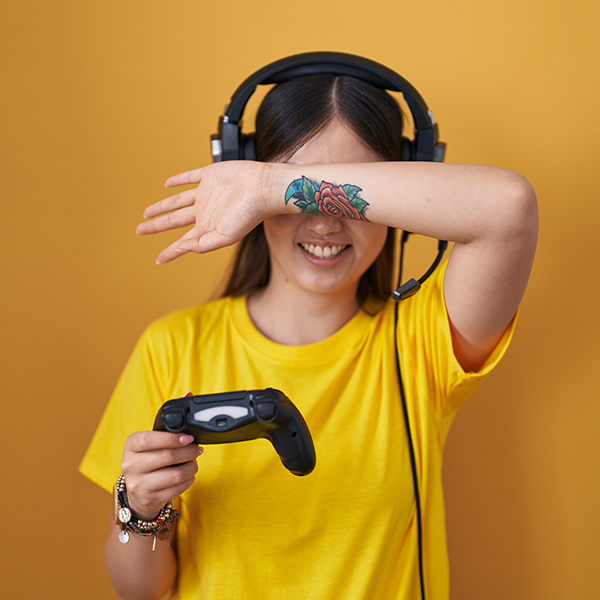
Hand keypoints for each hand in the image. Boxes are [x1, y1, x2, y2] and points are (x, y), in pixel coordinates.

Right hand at [121, 430, 202, 520]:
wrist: (137, 491)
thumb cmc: (147, 461)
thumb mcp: (148, 446)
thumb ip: (164, 439)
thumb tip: (188, 438)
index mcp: (130, 446)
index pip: (147, 440)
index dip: (171, 438)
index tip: (188, 438)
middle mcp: (131, 466)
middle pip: (168, 456)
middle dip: (189, 451)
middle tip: (196, 449)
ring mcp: (139, 485)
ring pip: (176, 475)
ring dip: (191, 467)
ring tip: (193, 463)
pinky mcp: (149, 499)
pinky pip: (177, 489)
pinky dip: (189, 480)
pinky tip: (189, 475)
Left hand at [137, 161, 273, 263]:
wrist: (262, 187)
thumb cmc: (250, 214)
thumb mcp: (225, 236)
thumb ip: (202, 244)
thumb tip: (180, 249)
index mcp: (207, 228)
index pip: (183, 242)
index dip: (170, 252)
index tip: (158, 260)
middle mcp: (204, 212)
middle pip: (174, 221)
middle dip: (156, 226)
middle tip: (140, 230)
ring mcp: (205, 194)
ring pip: (177, 201)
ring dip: (162, 206)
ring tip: (147, 212)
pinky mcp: (209, 176)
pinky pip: (189, 178)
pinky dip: (177, 181)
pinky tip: (168, 184)